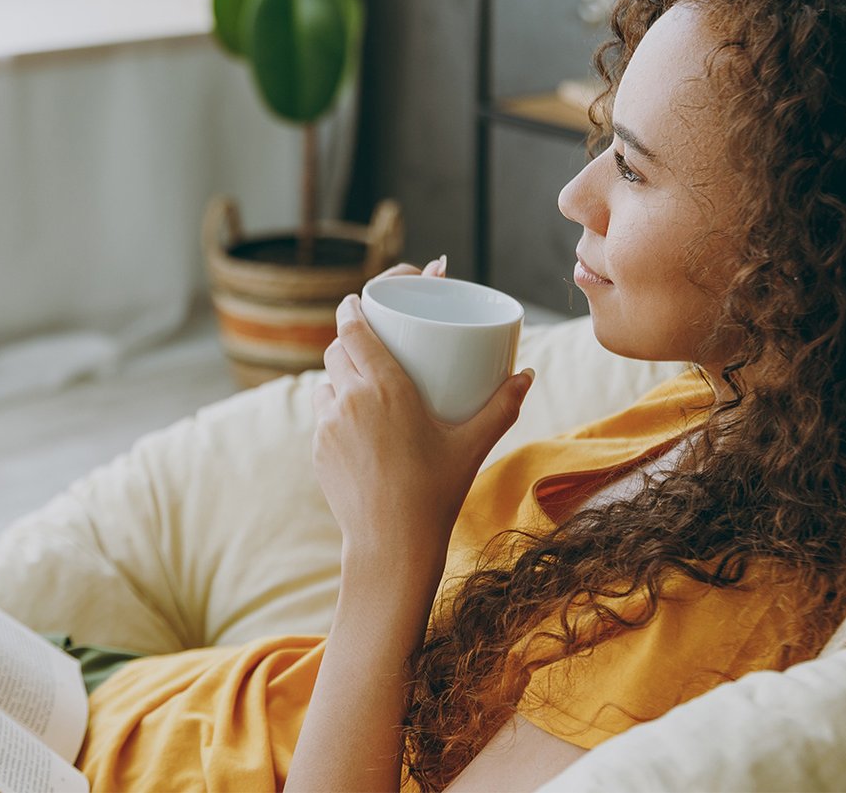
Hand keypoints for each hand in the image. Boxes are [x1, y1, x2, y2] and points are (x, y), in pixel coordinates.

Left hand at [310, 256, 534, 564]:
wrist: (391, 544)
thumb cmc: (436, 493)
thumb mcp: (473, 445)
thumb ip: (502, 406)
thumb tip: (527, 375)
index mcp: (384, 387)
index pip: (354, 329)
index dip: (352, 309)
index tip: (356, 301)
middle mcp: (349, 399)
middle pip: (337, 349)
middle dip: (349, 339)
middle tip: (370, 341)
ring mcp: (328, 425)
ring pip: (325, 382)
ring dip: (339, 375)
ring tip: (363, 382)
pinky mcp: (318, 450)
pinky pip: (322, 416)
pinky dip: (335, 410)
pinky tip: (353, 421)